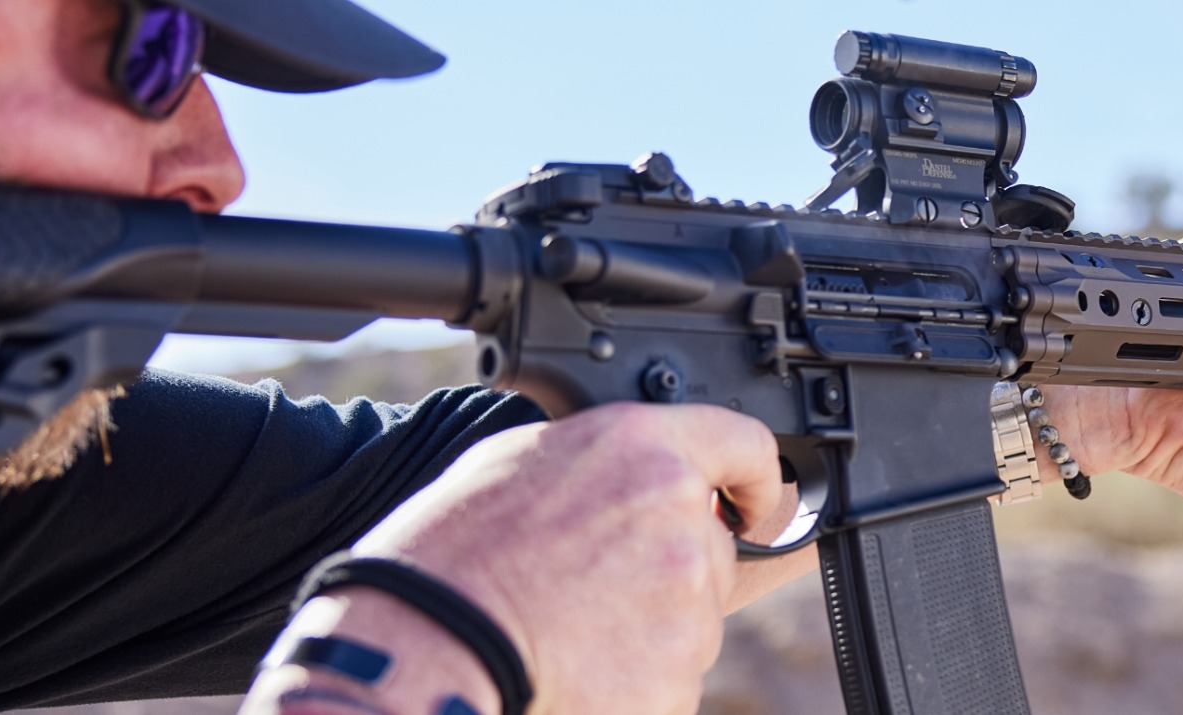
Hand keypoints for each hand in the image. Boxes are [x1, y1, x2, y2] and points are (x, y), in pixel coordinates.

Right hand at [350, 403, 782, 713]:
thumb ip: (603, 465)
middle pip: (710, 550)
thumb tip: (634, 479)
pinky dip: (635, 680)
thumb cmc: (447, 557)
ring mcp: (686, 606)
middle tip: (589, 587)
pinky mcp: (678, 678)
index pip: (745, 445)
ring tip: (566, 629)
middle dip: (666, 569)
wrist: (424, 650)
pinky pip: (671, 677)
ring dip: (648, 629)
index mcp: (642, 452)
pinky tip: (577, 668)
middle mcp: (680, 521)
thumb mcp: (520, 463)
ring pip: (690, 620)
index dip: (758, 479)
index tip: (756, 504)